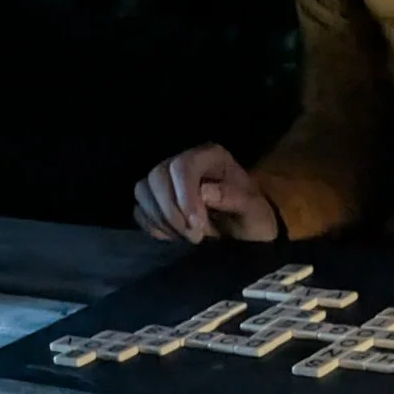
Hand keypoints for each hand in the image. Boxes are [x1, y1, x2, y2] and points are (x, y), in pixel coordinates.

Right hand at [133, 144, 279, 243]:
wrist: (246, 232)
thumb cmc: (253, 217)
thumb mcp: (254, 210)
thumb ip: (234, 198)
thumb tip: (205, 192)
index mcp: (210, 156)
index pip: (182, 166)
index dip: (184, 197)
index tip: (198, 226)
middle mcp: (184, 161)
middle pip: (157, 176)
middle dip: (171, 211)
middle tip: (194, 236)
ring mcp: (167, 180)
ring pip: (143, 191)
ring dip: (161, 219)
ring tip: (185, 236)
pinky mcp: (156, 200)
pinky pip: (139, 209)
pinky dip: (153, 225)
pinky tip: (173, 236)